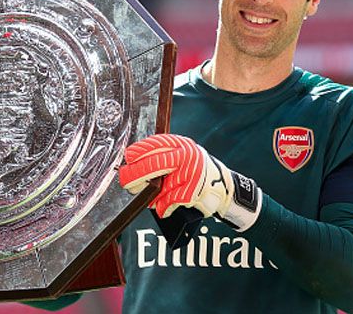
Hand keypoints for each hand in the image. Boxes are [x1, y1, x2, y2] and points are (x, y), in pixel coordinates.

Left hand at [118, 134, 261, 230]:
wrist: (225, 188)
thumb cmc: (196, 172)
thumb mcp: (183, 156)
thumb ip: (163, 156)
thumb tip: (134, 164)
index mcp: (182, 145)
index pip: (155, 144)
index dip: (138, 151)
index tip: (128, 158)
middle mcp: (187, 156)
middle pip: (153, 165)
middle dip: (135, 175)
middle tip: (127, 181)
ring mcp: (191, 174)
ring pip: (159, 187)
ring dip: (151, 196)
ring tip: (151, 199)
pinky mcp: (192, 191)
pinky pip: (169, 202)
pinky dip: (164, 207)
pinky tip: (165, 208)